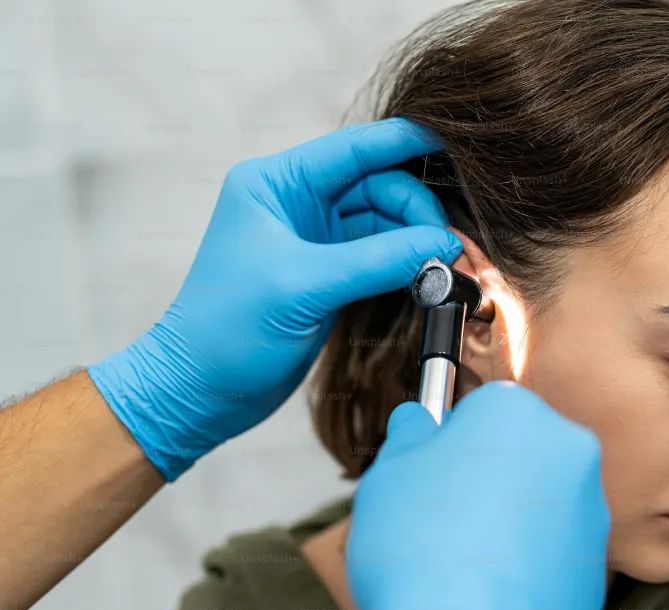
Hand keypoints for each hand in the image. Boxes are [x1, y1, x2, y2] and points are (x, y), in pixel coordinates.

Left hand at [88, 117, 462, 480]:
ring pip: (384, 222)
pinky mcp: (330, 274)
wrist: (201, 391)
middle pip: (377, 185)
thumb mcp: (305, 286)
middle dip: (416, 210)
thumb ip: (378, 260)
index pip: (352, 148)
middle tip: (447, 245)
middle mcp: (297, 203)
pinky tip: (429, 275)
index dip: (403, 143)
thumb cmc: (227, 330)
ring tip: (443, 264)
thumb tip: (442, 244)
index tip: (451, 143)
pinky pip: (381, 255)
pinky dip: (406, 263)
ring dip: (416, 239)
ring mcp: (316, 240)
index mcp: (276, 184)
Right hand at [346, 381, 610, 609]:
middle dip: (487, 476)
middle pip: (521, 452)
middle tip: (445, 512)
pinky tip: (492, 585)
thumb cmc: (424, 558)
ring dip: (510, 519)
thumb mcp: (388, 475)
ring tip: (464, 557)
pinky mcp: (598, 565)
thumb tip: (417, 425)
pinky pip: (556, 549)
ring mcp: (590, 510)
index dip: (452, 441)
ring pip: (542, 501)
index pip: (484, 408)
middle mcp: (567, 451)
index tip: (437, 464)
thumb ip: (411, 436)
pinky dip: (529, 560)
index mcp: (517, 412)